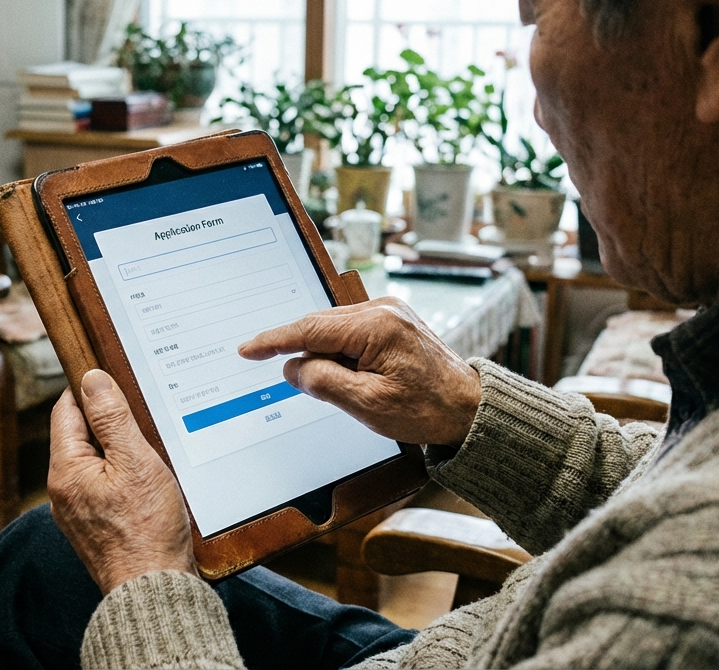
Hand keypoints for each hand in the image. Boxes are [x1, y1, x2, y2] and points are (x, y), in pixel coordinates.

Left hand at [48, 369, 197, 594]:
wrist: (153, 590)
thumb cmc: (147, 529)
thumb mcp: (135, 462)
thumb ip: (112, 418)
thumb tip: (92, 379)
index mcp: (65, 470)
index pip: (67, 410)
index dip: (90, 390)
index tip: (114, 378)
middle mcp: (62, 491)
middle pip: (80, 436)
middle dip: (108, 423)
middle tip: (141, 416)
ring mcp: (76, 512)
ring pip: (94, 462)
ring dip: (118, 451)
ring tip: (149, 451)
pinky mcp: (94, 527)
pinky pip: (102, 487)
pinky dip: (122, 477)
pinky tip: (146, 482)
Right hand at [238, 297, 480, 447]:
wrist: (470, 408)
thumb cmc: (426, 410)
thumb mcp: (367, 404)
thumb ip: (323, 382)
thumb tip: (293, 368)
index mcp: (376, 325)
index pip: (309, 329)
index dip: (274, 340)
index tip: (248, 349)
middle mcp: (382, 309)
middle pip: (320, 325)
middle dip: (301, 352)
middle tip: (293, 381)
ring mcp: (390, 312)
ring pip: (334, 328)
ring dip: (323, 354)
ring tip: (333, 385)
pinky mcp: (393, 321)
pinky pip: (351, 331)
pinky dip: (338, 351)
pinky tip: (345, 373)